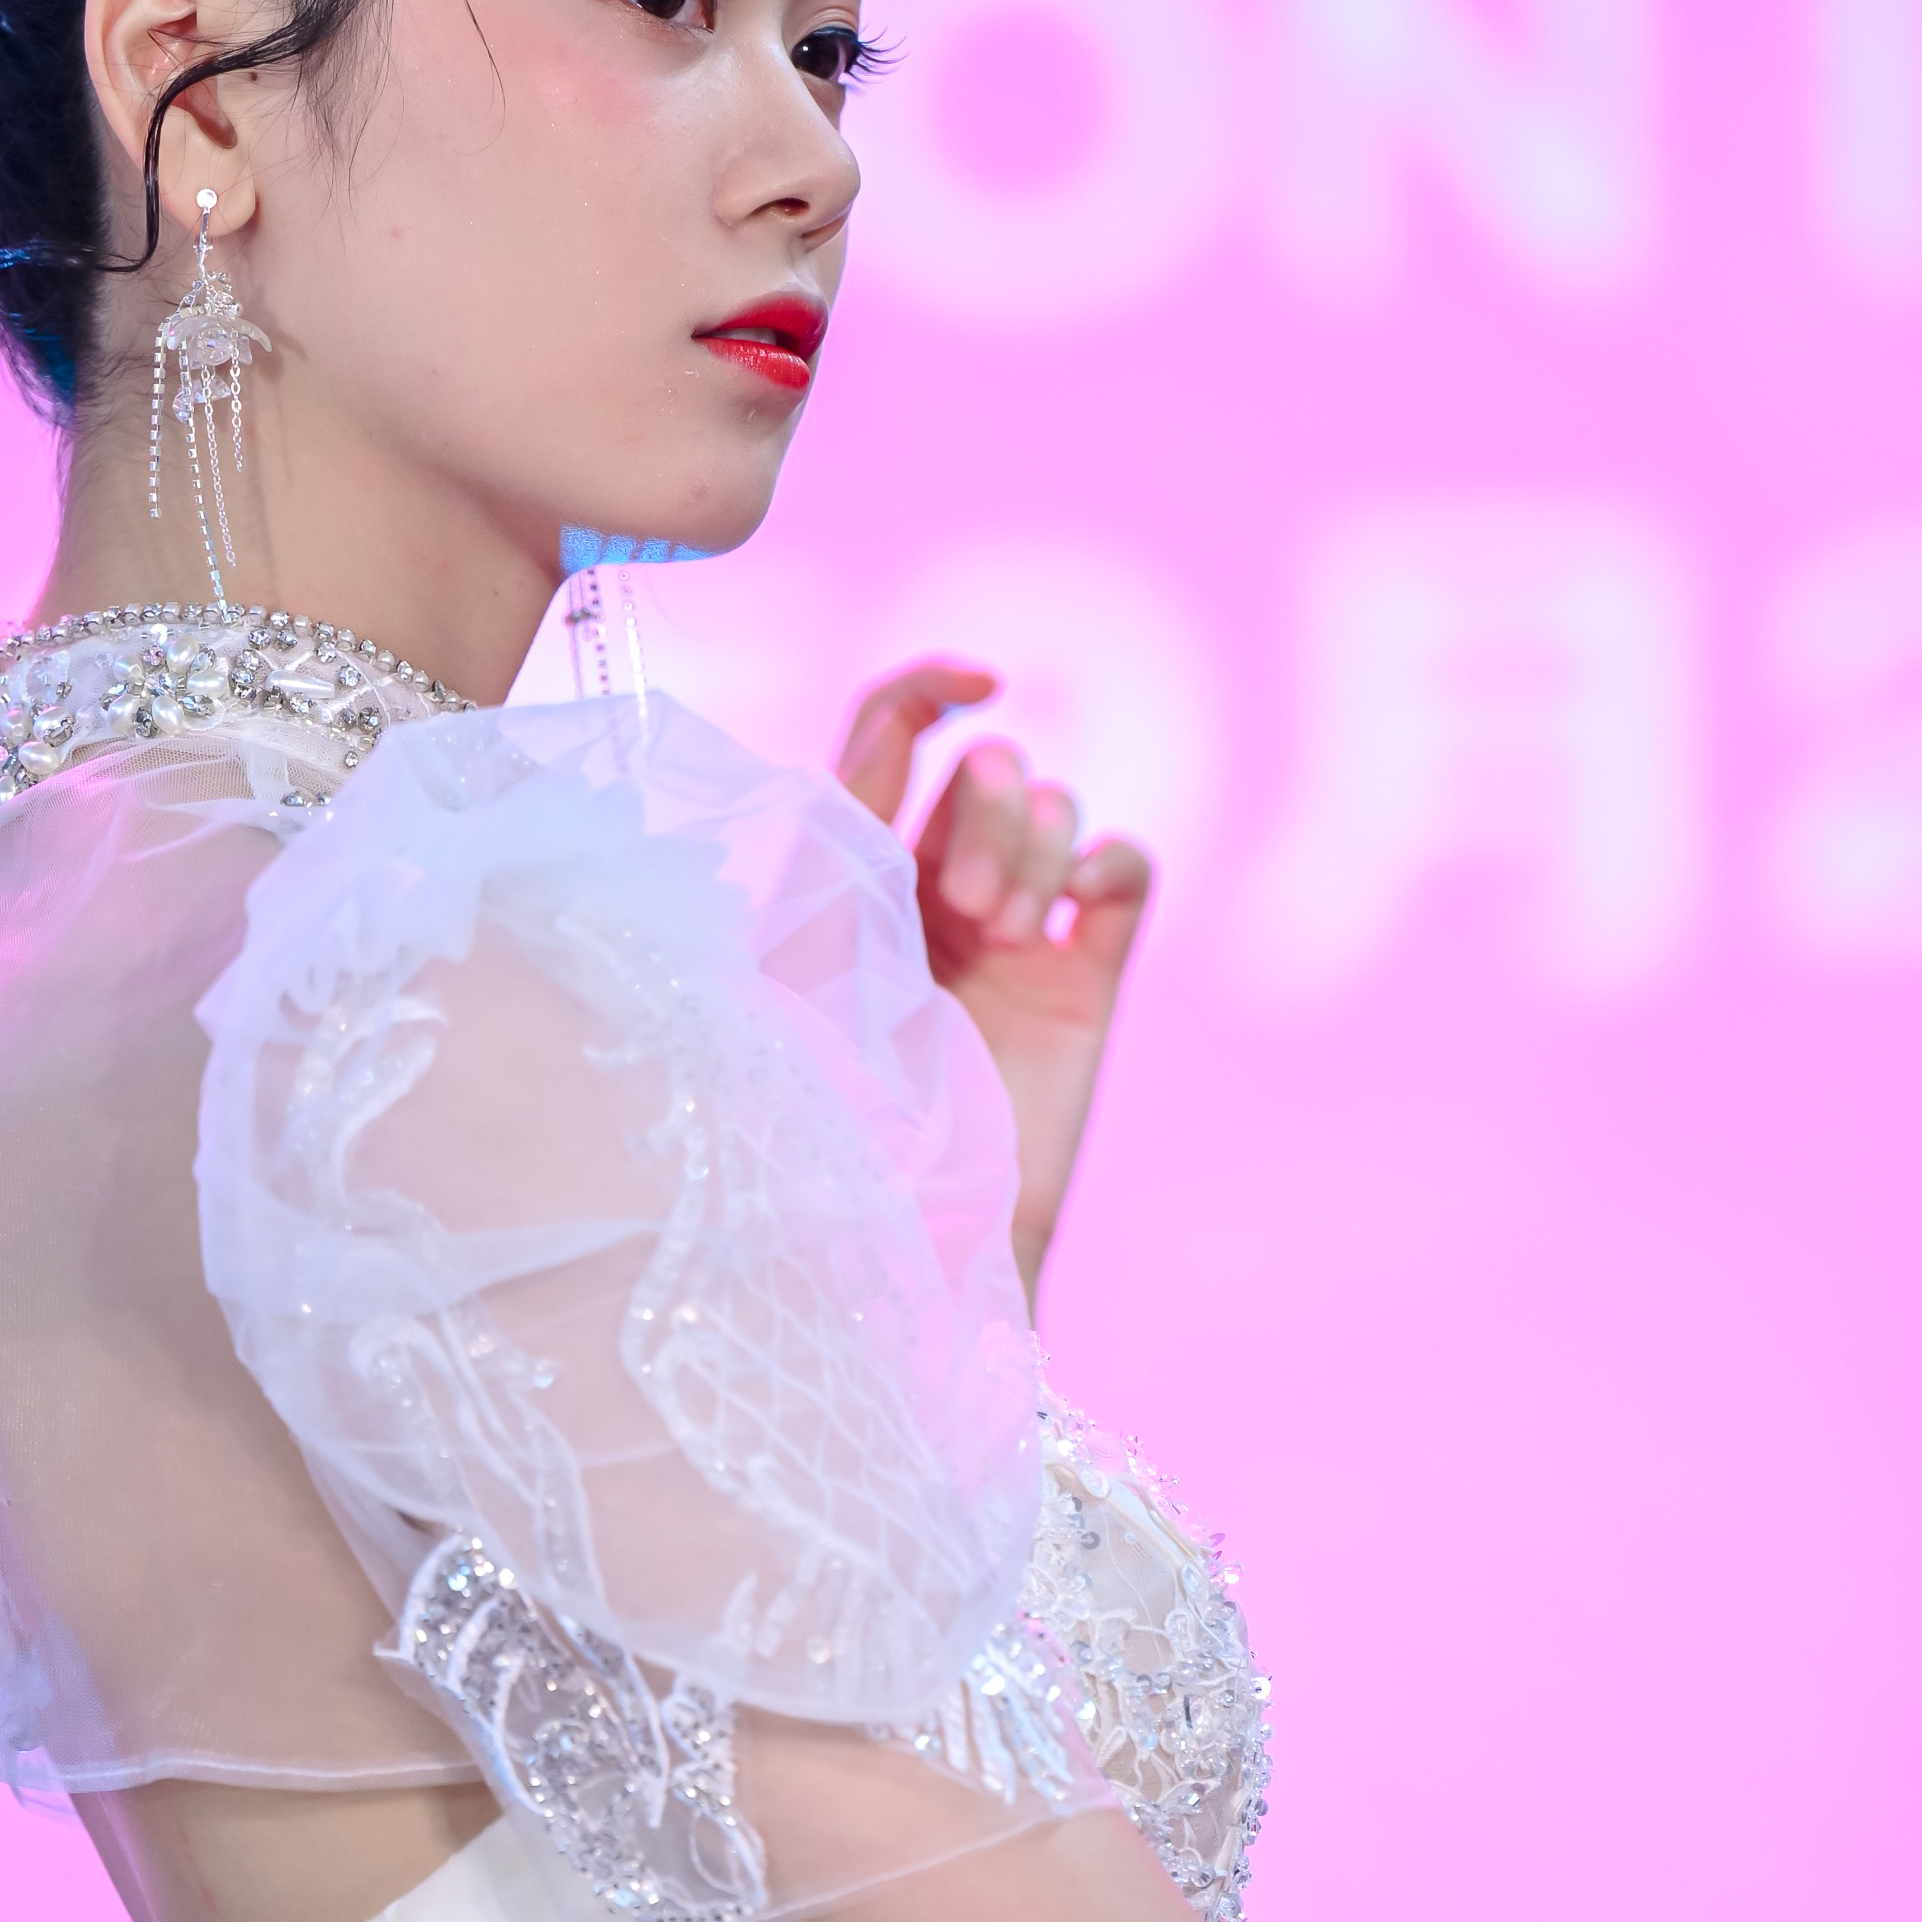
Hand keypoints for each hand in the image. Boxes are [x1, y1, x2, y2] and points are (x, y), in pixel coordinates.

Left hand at [837, 659, 1152, 1309]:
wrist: (899, 1239)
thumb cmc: (814, 1111)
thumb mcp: (795, 953)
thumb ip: (838, 828)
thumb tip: (894, 722)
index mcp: (848, 876)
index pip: (893, 735)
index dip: (930, 687)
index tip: (974, 682)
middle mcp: (932, 896)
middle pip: (991, 768)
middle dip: (984, 808)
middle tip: (963, 902)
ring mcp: (1015, 939)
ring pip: (1060, 807)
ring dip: (1034, 846)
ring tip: (1001, 929)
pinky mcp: (1084, 982)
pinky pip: (1126, 867)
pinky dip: (1108, 862)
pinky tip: (1076, 912)